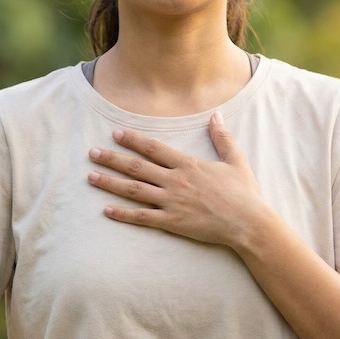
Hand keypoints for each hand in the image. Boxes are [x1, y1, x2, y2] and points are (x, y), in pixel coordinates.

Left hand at [87, 112, 265, 247]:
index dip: (133, 140)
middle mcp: (176, 181)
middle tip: (92, 153)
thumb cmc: (244, 193)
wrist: (248, 223)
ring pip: (134, 190)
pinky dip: (123, 214)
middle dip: (112, 159)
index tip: (115, 133)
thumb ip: (222, 137)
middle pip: (137, 167)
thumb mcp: (235, 160)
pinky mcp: (172, 222)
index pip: (154, 149)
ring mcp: (172, 202)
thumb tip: (216, 115)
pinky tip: (107, 210)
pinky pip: (143, 217)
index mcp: (188, 165)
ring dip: (111, 183)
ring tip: (91, 177)